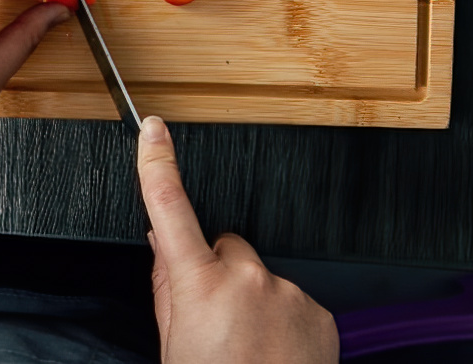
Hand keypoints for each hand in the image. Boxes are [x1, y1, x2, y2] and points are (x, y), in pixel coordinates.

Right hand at [137, 116, 338, 362]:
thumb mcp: (172, 344)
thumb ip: (166, 284)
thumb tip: (163, 240)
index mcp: (199, 285)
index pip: (170, 208)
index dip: (158, 163)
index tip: (153, 130)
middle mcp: (246, 278)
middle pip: (223, 245)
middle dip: (216, 269)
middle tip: (216, 320)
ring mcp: (287, 292)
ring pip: (258, 275)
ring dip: (252, 299)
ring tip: (249, 346)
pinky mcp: (319, 310)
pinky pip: (291, 297)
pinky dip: (282, 318)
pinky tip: (275, 352)